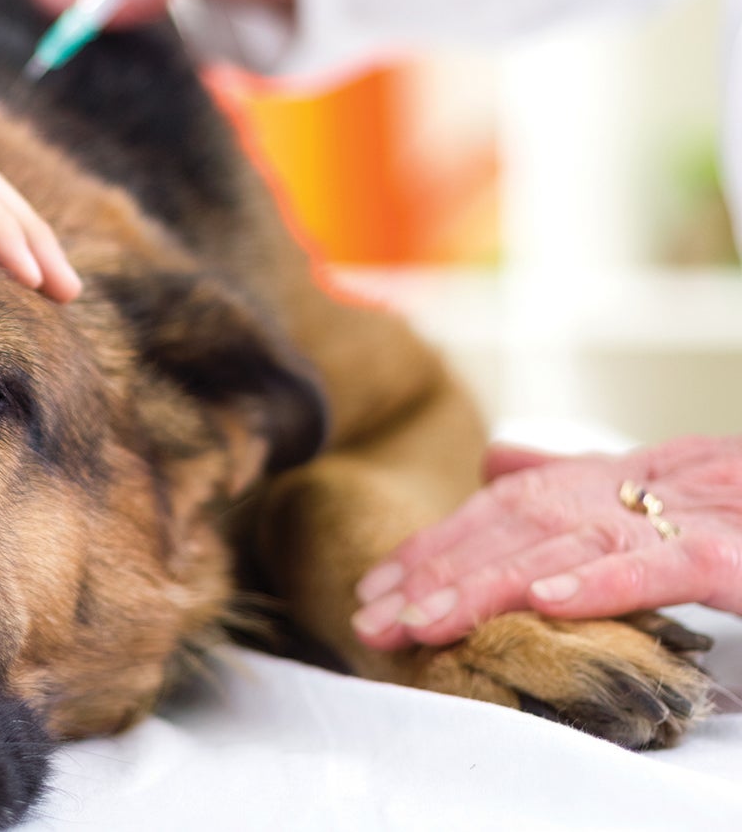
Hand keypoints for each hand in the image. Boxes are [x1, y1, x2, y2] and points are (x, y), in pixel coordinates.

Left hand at [351, 435, 741, 649]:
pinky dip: (603, 581)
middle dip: (440, 570)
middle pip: (526, 522)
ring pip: (577, 542)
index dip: (439, 545)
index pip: (514, 506)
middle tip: (376, 615)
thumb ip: (587, 484)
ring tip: (428, 619)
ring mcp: (705, 511)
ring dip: (491, 583)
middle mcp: (660, 481)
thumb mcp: (673, 499)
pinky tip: (544, 603)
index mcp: (636, 474)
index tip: (378, 589)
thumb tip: (498, 462)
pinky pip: (667, 564)